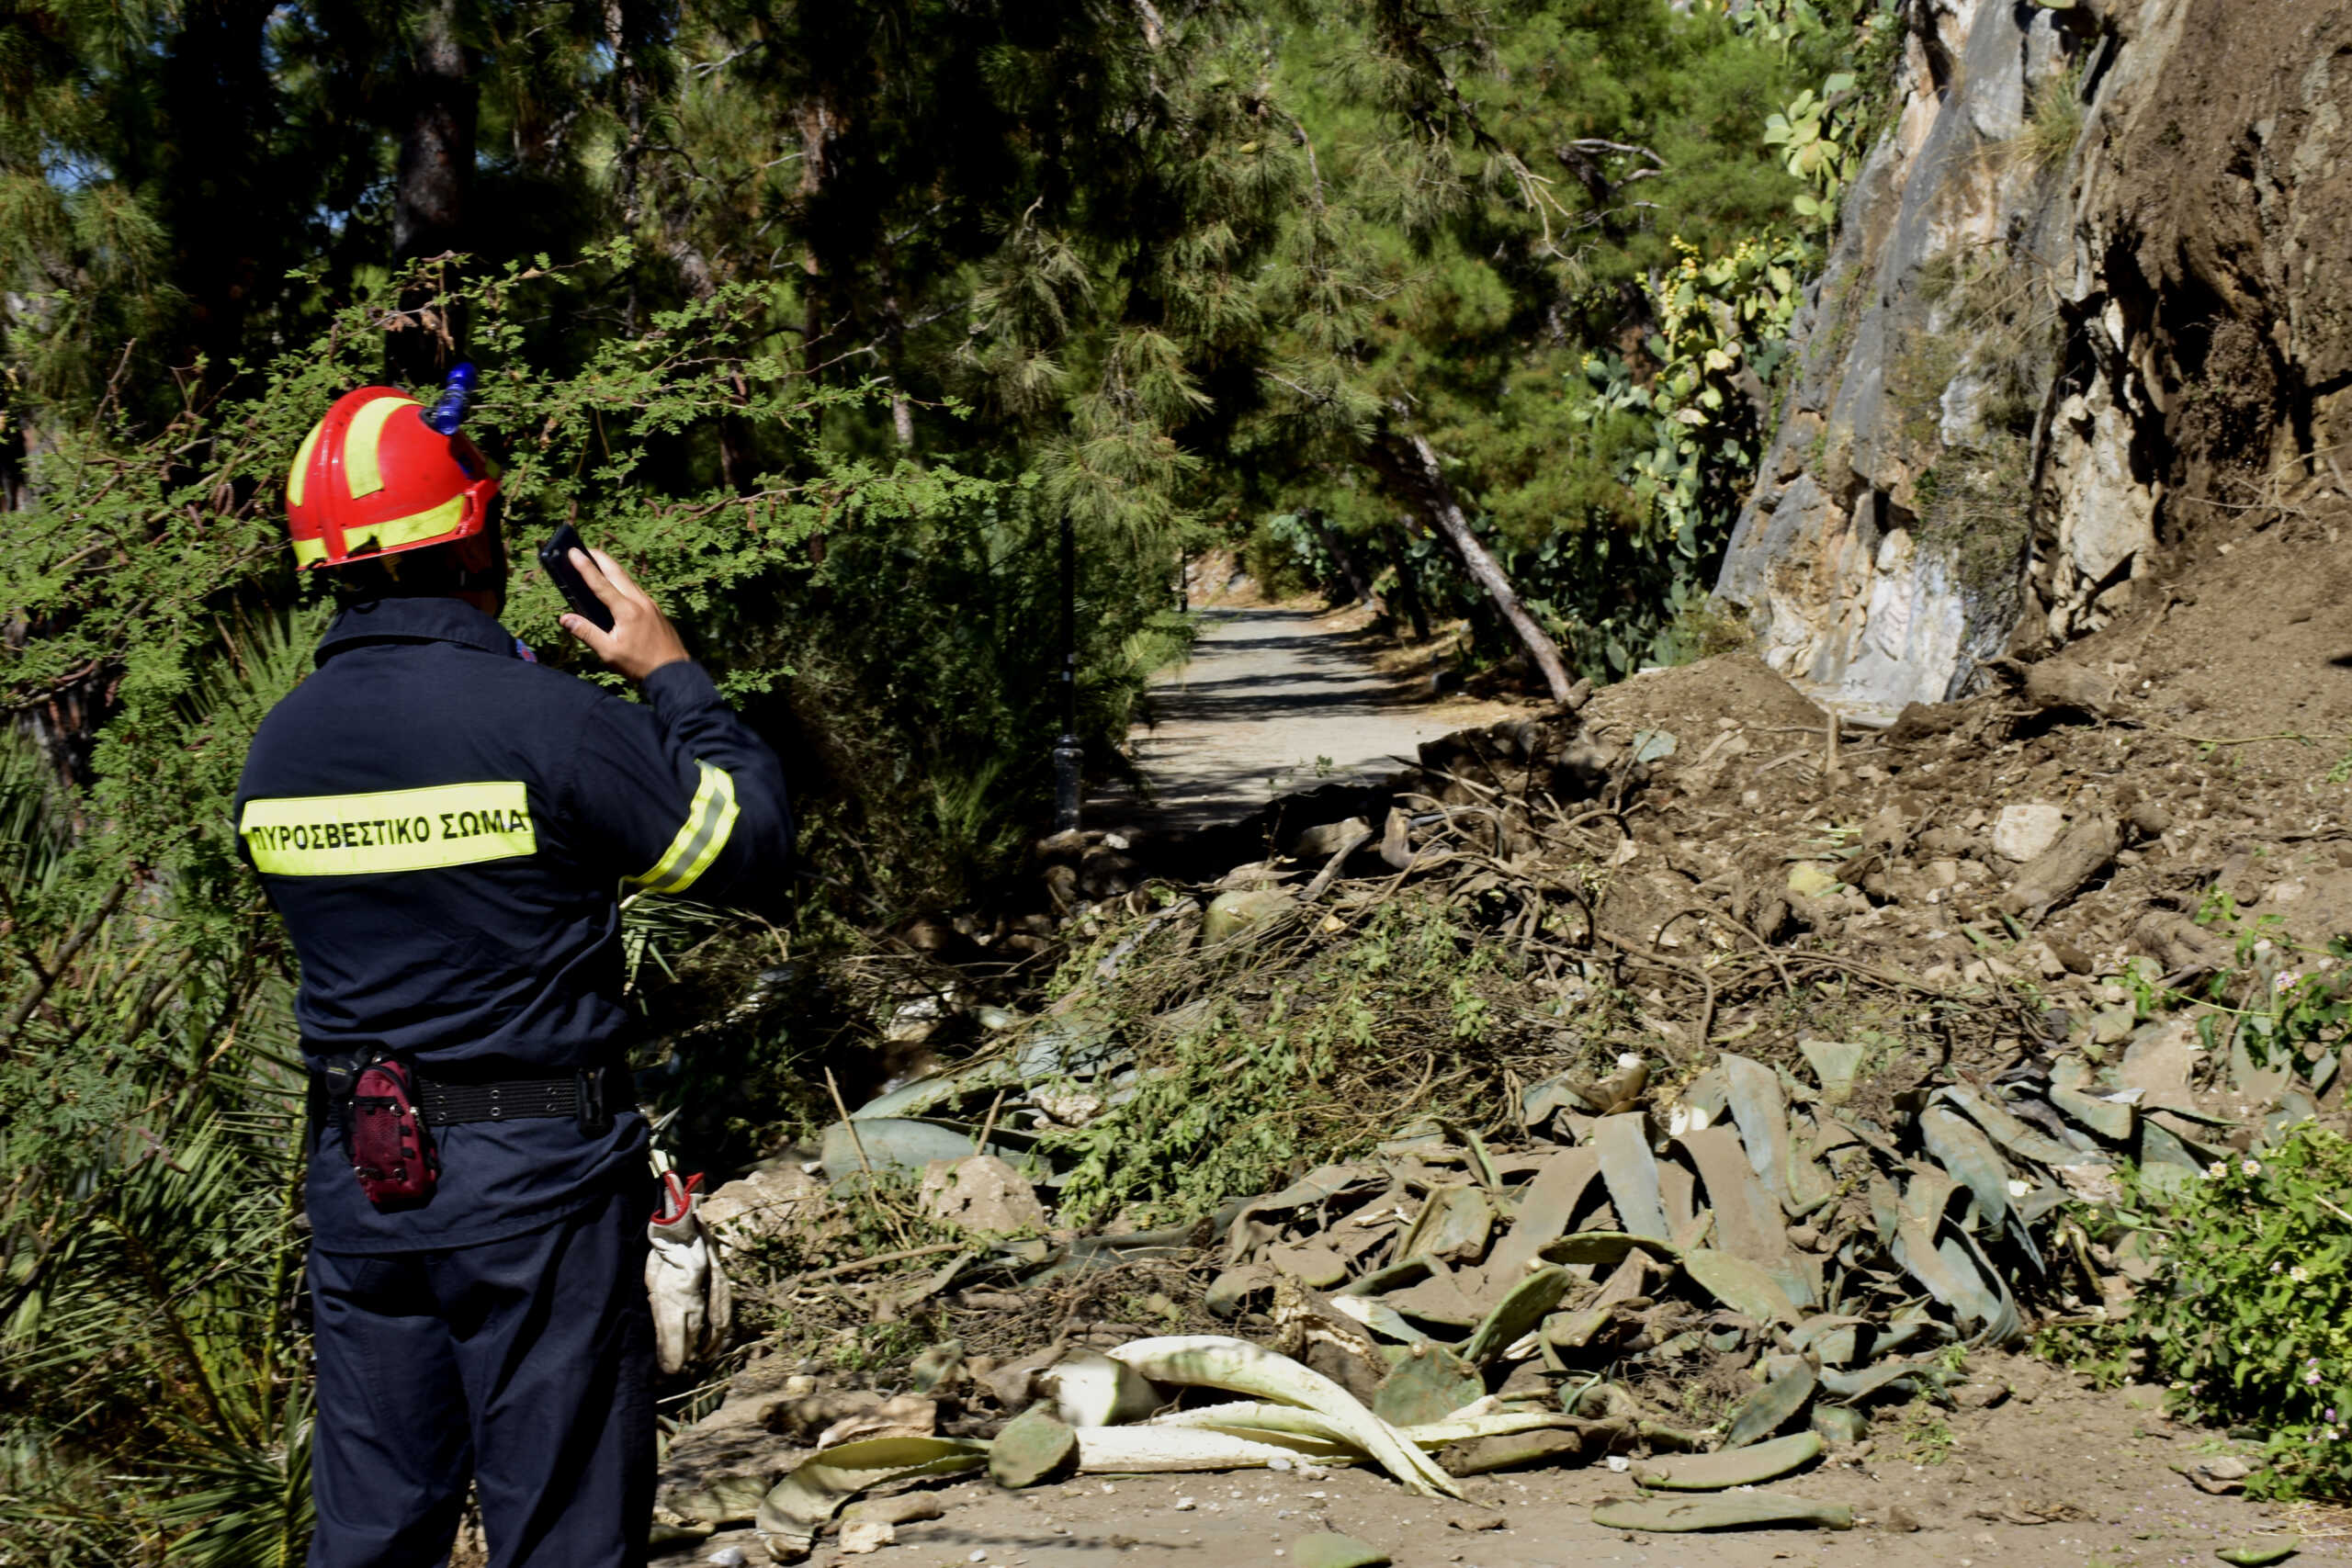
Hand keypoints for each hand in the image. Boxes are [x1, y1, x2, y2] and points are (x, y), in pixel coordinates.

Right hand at [559, 546, 689, 682]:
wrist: (673, 672)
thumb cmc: (640, 665)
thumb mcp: (609, 652)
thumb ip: (587, 633)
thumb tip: (565, 618)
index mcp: (627, 610)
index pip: (600, 583)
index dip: (584, 567)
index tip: (572, 552)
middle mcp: (640, 602)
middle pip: (617, 573)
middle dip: (600, 558)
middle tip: (584, 548)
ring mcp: (650, 604)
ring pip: (628, 580)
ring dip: (612, 568)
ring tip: (598, 561)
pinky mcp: (656, 610)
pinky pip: (636, 590)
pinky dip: (623, 582)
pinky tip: (617, 585)